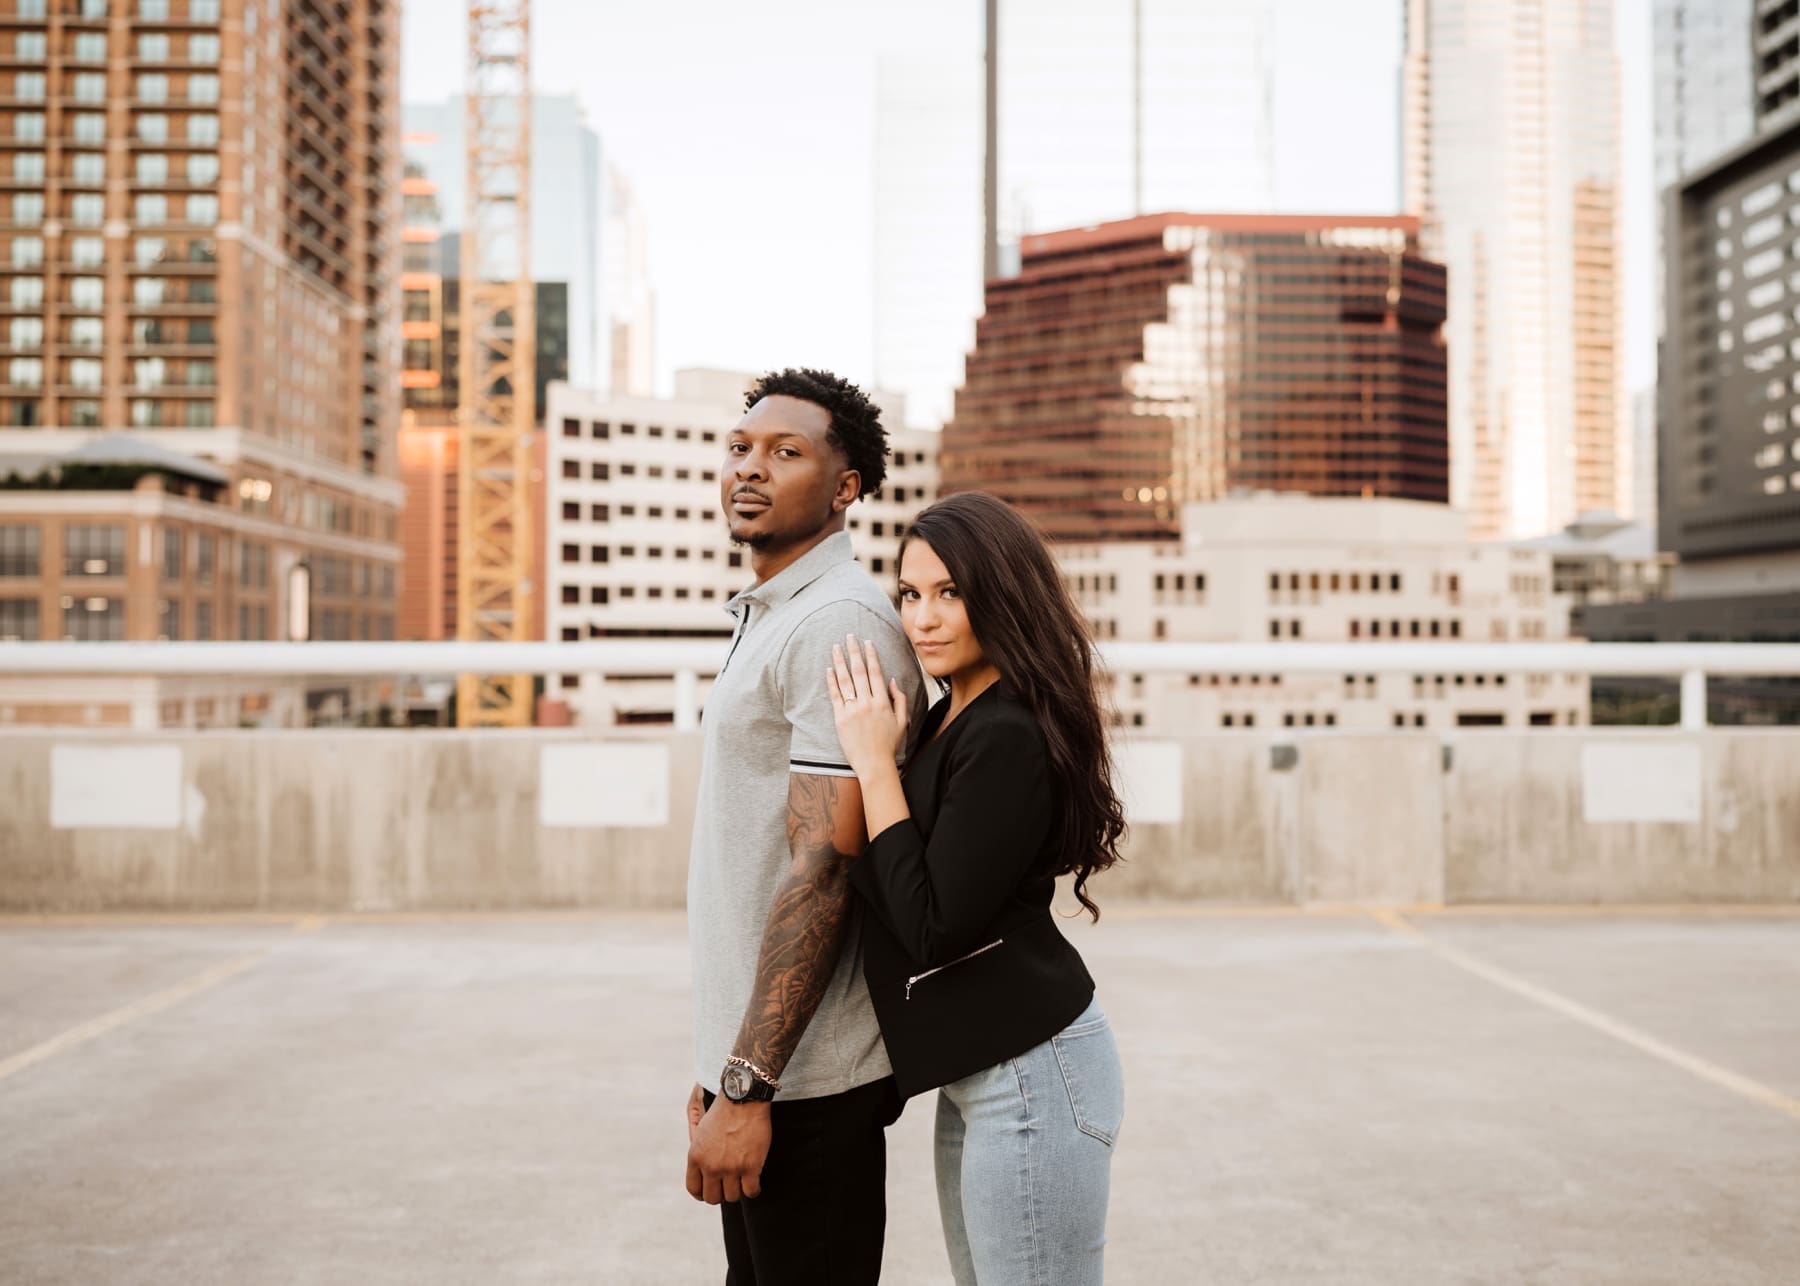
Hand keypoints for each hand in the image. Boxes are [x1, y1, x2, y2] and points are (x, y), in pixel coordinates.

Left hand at [685, 1094, 770, 1203]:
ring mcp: (730, 1168)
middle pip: (713, 1197)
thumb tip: (699, 1169)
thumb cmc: (724, 1110)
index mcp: (695, 1156)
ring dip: (738, 1191)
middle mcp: (710, 1165)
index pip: (694, 1189)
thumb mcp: (701, 1128)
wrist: (743, 1098)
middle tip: (730, 1186)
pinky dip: (754, 1190)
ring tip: (743, 1181)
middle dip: (721, 1194)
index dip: (703, 1194)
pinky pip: (751, 1191)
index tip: (712, 1190)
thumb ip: (697, 1149)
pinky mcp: (750, 1167)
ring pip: (733, 1197)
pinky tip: (755, 1182)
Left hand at [828, 634, 908, 773]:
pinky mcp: (840, 719)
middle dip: (854, 652)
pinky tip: (829, 669)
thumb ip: (900, 699)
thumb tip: (893, 680)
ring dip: (840, 661)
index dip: (871, 656)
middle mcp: (868, 702)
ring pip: (845, 680)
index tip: (867, 643)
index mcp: (883, 702)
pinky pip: (835, 696)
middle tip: (849, 636)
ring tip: (836, 648)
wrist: (874, 764)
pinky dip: (832, 681)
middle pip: (859, 671)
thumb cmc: (889, 744)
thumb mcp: (902, 721)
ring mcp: (853, 710)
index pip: (876, 672)